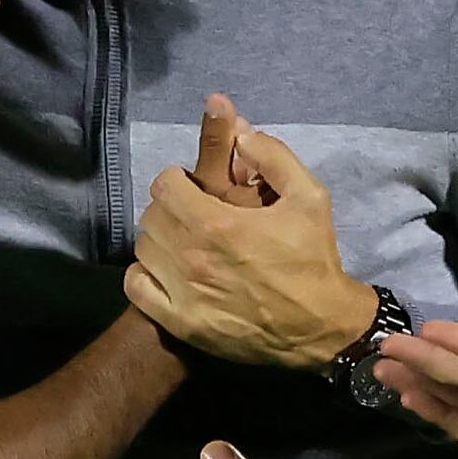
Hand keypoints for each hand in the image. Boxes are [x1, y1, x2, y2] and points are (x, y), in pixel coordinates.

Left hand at [127, 94, 374, 366]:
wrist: (320, 327)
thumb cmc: (314, 260)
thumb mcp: (309, 197)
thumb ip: (273, 157)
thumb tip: (239, 131)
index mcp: (217, 223)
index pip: (164, 185)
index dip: (178, 180)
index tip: (193, 188)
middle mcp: (192, 257)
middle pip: (152, 215)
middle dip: (169, 207)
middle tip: (192, 214)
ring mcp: (183, 293)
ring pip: (144, 248)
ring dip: (159, 239)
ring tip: (183, 242)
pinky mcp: (181, 323)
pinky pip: (137, 288)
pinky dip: (144, 274)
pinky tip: (167, 271)